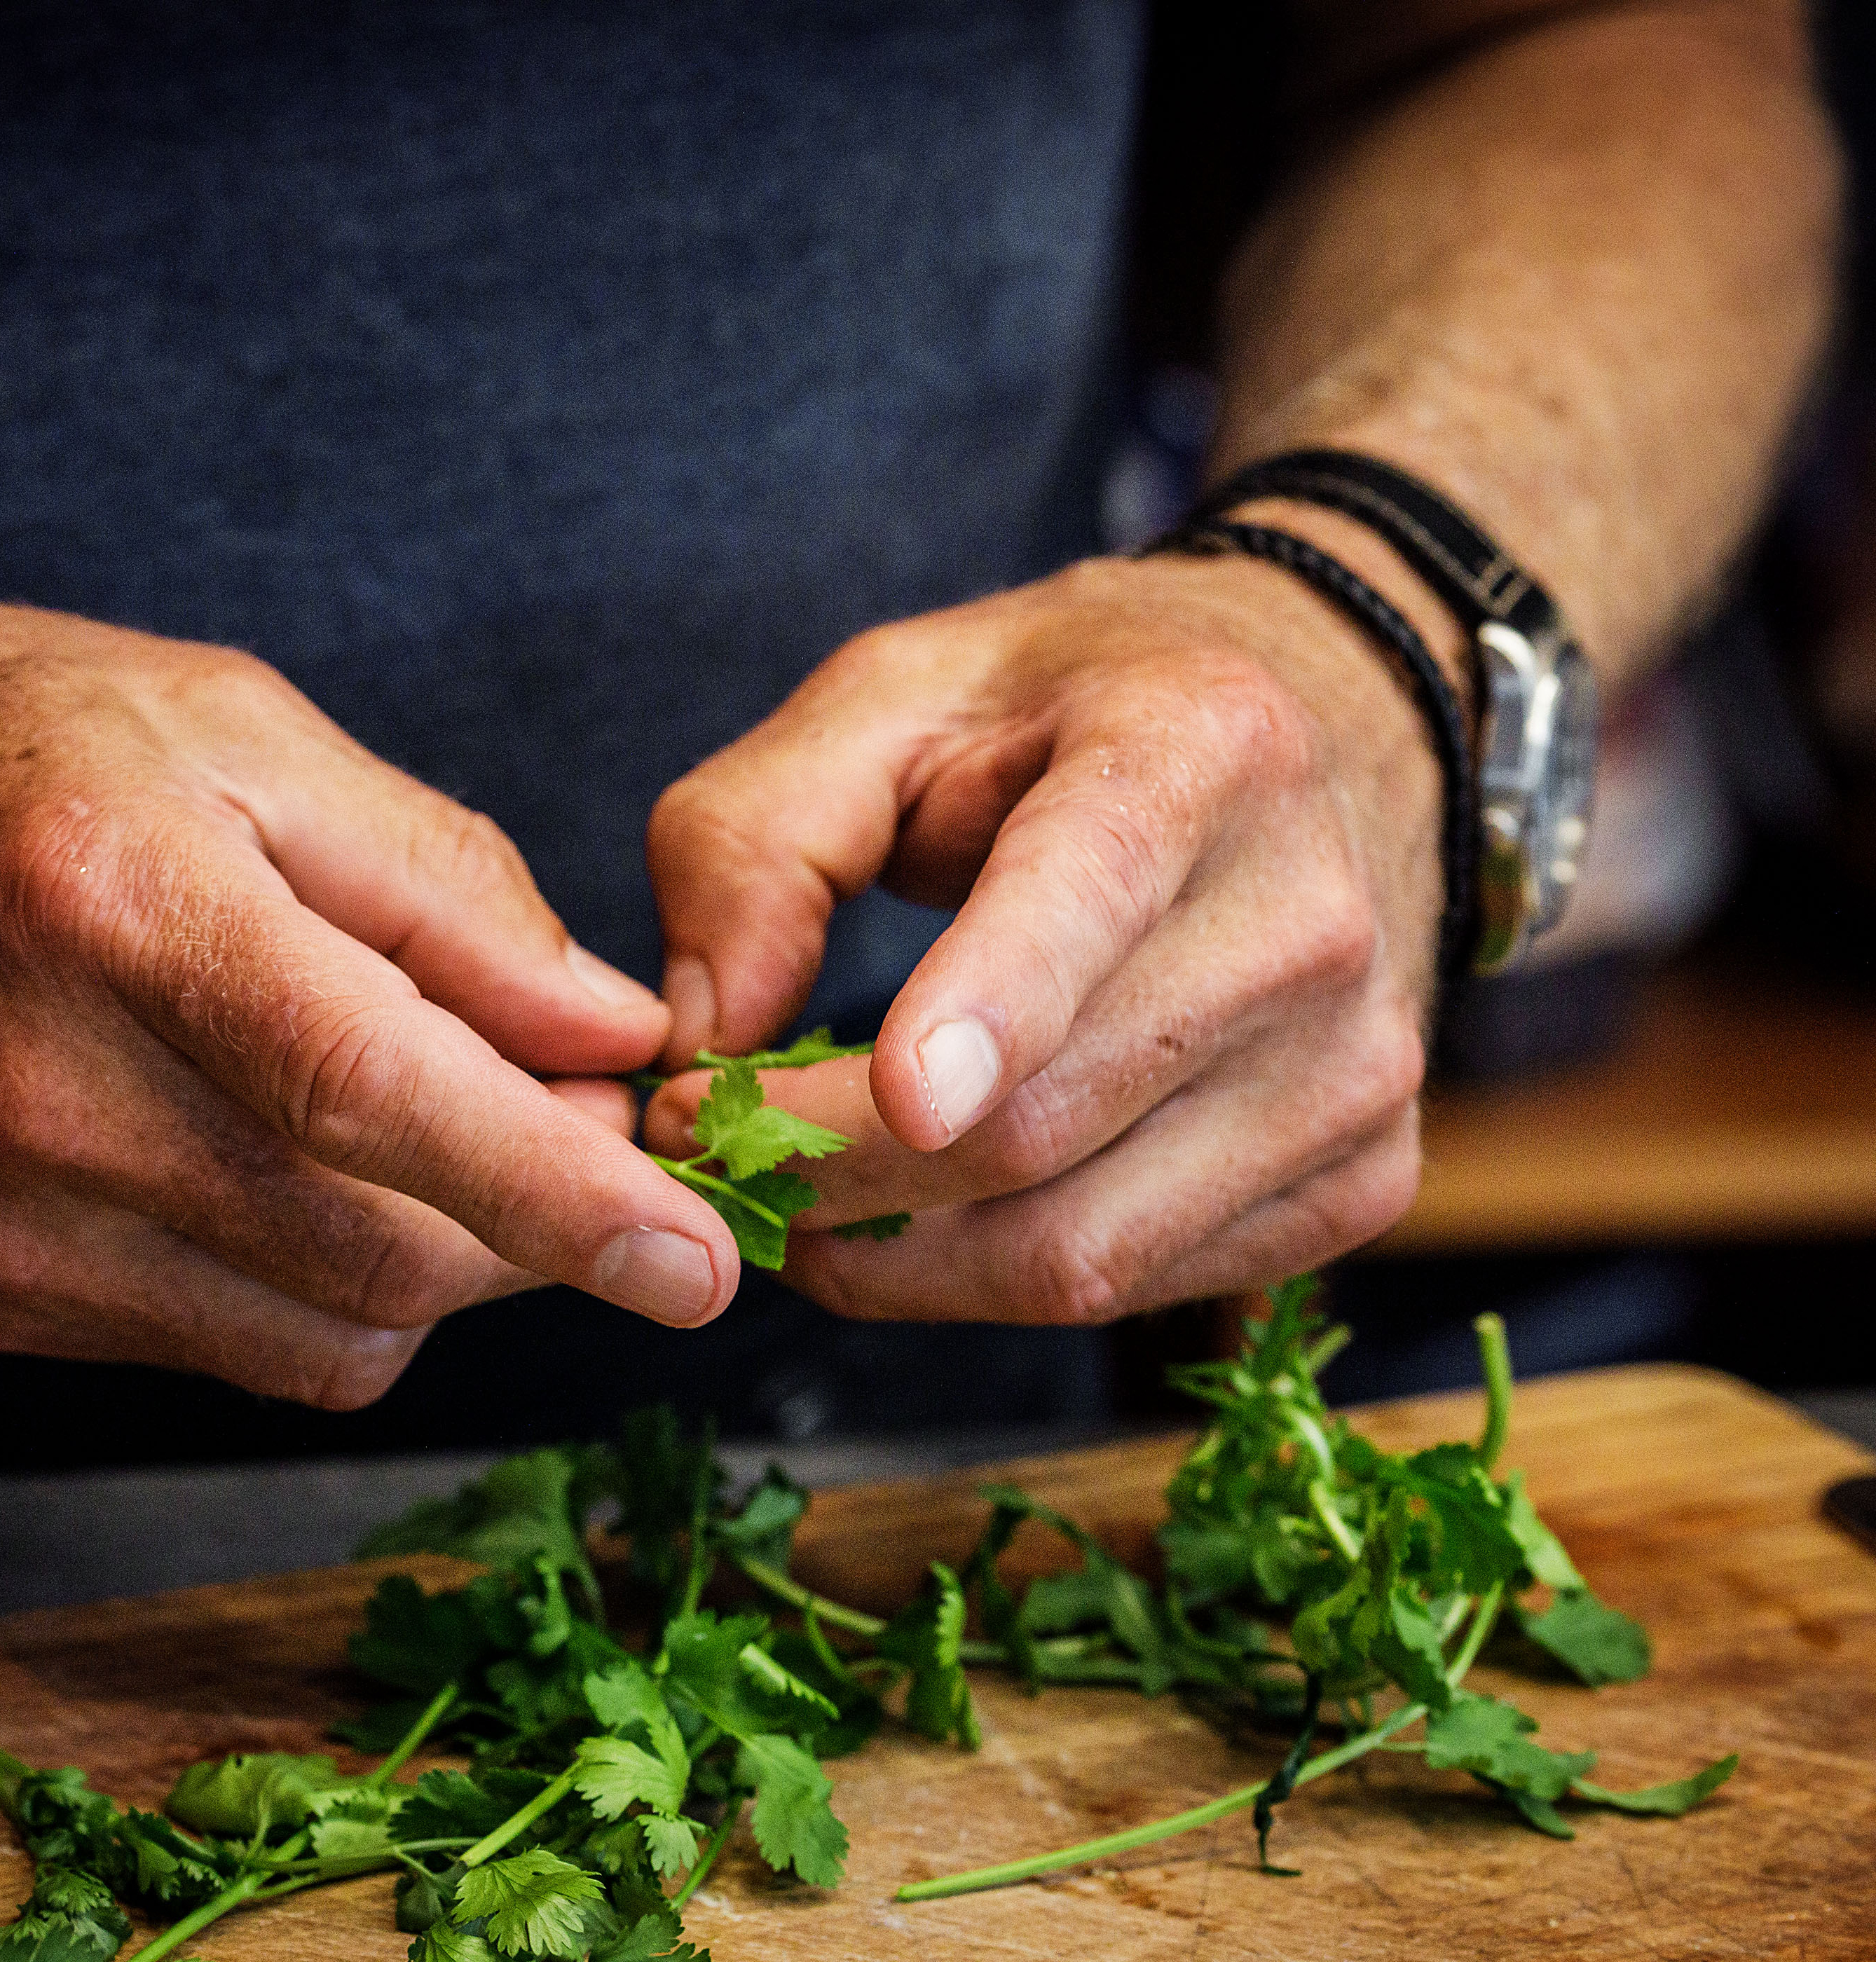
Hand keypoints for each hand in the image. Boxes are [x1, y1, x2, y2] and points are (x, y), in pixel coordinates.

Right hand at [0, 590, 739, 1403]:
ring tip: (421, 1128)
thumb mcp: (236, 725)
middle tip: (572, 1121)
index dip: (559, 1194)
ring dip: (435, 1262)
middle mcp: (42, 1097)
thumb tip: (608, 1028)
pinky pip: (229, 1346)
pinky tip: (289, 1166)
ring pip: (324, 1332)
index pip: (376, 1098)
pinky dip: (318, 1286)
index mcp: (117, 908)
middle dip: (530, 1225)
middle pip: (378, 1254)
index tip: (699, 1263)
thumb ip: (442, 884)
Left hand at [644, 550, 1441, 1322]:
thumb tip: (703, 1039)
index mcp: (1199, 749)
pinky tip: (918, 1218)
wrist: (1320, 741)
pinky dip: (981, 1284)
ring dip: (888, 1259)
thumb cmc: (1069, 719)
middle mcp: (1311, 920)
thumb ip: (754, 838)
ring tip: (795, 1194)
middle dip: (832, 1168)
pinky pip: (1127, 1292)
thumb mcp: (886, 699)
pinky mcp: (1362, 1183)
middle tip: (705, 1143)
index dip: (991, 1010)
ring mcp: (1356, 1070)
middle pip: (1038, 1124)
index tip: (895, 1092)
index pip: (1090, 900)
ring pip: (1076, 1250)